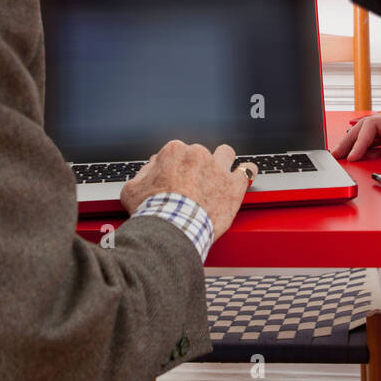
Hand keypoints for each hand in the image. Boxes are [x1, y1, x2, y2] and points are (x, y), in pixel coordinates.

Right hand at [120, 141, 256, 244]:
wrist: (171, 229)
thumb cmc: (152, 211)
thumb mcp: (132, 188)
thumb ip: (145, 171)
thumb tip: (154, 165)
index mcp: (175, 151)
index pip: (179, 151)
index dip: (177, 166)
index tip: (177, 179)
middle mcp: (198, 154)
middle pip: (201, 153)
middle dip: (198, 167)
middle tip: (193, 185)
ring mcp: (218, 168)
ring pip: (226, 153)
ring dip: (223, 162)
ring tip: (219, 175)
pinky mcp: (234, 185)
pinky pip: (248, 170)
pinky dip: (246, 172)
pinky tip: (243, 176)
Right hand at [331, 98, 380, 160]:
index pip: (374, 127)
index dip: (360, 141)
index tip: (354, 156)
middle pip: (367, 128)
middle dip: (349, 140)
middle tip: (335, 155)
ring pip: (371, 134)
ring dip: (354, 143)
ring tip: (341, 154)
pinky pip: (380, 140)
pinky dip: (366, 146)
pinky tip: (359, 152)